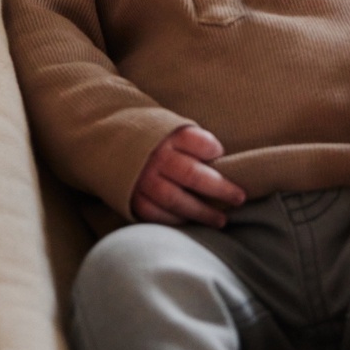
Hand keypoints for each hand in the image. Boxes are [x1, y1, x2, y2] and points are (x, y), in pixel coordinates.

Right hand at [131, 125, 245, 227]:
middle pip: (191, 175)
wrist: (109, 143)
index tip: (221, 155)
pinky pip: (155, 214)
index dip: (212, 149)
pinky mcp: (132, 198)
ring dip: (201, 212)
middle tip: (239, 198)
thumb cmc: (154, 139)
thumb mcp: (171, 127)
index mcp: (167, 135)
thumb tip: (222, 161)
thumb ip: (194, 141)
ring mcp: (142, 179)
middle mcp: (155, 158)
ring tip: (221, 220)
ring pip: (175, 200)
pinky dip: (175, 220)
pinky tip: (191, 222)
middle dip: (219, 188)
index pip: (196, 141)